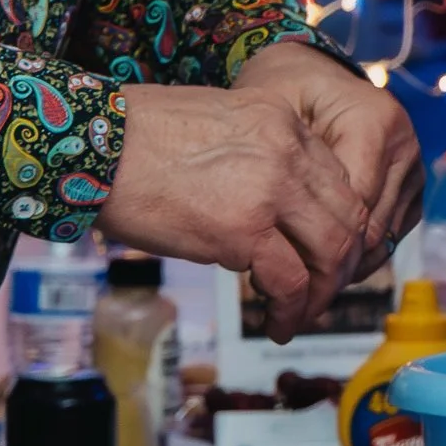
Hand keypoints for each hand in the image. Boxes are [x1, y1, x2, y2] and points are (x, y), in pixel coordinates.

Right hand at [96, 78, 371, 340]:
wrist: (97, 144)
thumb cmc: (141, 135)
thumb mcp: (223, 121)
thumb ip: (259, 153)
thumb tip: (269, 204)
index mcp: (286, 122)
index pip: (340, 181)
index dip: (339, 225)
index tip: (323, 253)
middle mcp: (290, 152)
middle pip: (347, 217)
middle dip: (342, 264)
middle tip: (322, 292)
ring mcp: (271, 191)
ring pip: (330, 251)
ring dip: (323, 293)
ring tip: (300, 316)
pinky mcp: (242, 231)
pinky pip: (290, 281)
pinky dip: (291, 310)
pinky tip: (278, 324)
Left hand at [235, 40, 425, 277]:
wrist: (308, 70)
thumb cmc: (284, 89)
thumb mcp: (273, 117)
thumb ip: (284, 170)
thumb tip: (277, 239)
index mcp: (377, 124)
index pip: (355, 209)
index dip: (317, 253)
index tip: (277, 283)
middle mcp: (405, 145)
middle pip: (372, 231)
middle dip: (329, 272)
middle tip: (286, 306)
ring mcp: (413, 166)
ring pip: (383, 240)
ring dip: (343, 271)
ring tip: (299, 294)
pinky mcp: (411, 185)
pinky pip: (389, 235)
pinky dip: (357, 257)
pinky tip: (321, 267)